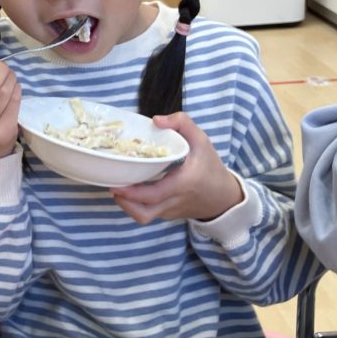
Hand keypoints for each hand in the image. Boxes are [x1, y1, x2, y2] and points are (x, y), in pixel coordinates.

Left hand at [110, 112, 243, 223]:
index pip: (155, 194)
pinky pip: (147, 214)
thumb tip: (156, 120)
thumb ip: (182, 123)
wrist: (224, 196)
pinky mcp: (167, 215)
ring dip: (127, 206)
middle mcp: (174, 201)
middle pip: (144, 212)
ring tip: (119, 189)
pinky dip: (135, 205)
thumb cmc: (210, 166)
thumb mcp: (201, 140)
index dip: (132, 193)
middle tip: (112, 185)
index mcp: (183, 183)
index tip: (116, 184)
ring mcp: (170, 211)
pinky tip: (130, 191)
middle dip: (124, 201)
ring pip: (143, 217)